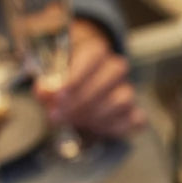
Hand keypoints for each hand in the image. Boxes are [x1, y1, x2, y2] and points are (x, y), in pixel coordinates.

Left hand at [33, 19, 144, 138]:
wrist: (75, 95)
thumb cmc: (61, 84)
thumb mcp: (47, 81)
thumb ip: (46, 85)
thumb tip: (47, 92)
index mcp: (94, 52)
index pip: (93, 56)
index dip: (77, 77)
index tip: (58, 96)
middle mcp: (115, 69)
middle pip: (111, 77)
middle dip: (83, 99)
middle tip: (59, 115)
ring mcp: (126, 90)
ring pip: (123, 100)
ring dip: (96, 115)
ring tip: (74, 122)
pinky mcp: (133, 112)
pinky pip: (135, 119)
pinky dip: (116, 127)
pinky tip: (96, 130)